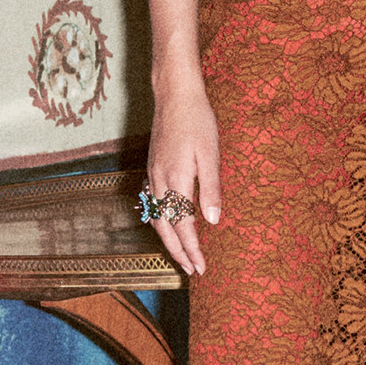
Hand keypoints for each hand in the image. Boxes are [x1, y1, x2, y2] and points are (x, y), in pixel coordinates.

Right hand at [146, 79, 221, 275]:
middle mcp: (159, 181)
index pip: (182, 226)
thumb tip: (212, 221)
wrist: (174, 94)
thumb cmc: (197, 120)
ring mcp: (153, 175)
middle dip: (178, 251)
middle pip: (165, 228)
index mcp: (175, 180)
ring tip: (182, 255)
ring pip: (156, 217)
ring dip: (168, 239)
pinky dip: (161, 222)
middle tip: (192, 270)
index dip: (192, 249)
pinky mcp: (153, 168)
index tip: (201, 268)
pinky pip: (153, 204)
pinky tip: (168, 225)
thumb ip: (211, 189)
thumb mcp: (210, 154)